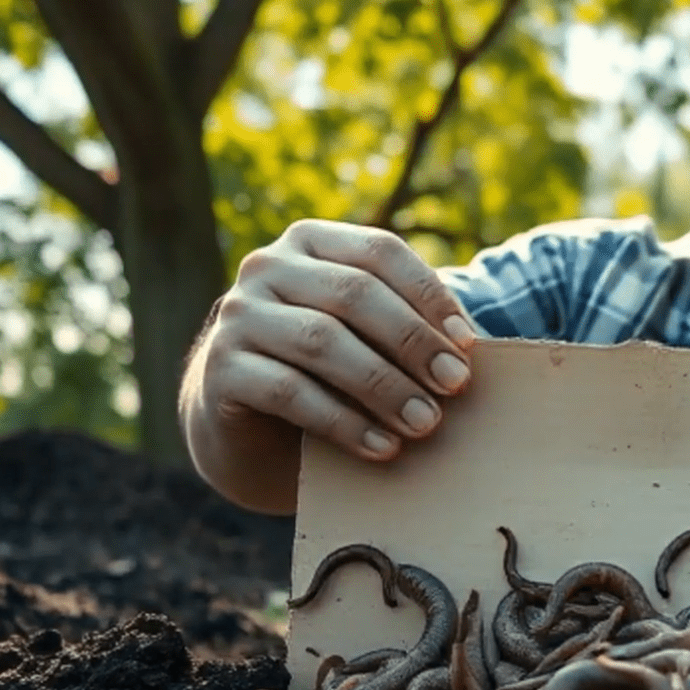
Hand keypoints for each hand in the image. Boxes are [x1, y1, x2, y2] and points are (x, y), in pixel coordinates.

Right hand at [196, 219, 477, 461]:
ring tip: (425, 422)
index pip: (380, 252)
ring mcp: (238, 315)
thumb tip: (469, 349)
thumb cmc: (329, 372)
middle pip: (354, 294)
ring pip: (321, 341)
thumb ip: (407, 328)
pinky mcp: (220, 368)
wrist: (249, 427)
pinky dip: (344, 421)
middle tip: (455, 385)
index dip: (429, 295)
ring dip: (383, 385)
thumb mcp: (368, 339)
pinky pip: (289, 392)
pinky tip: (382, 447)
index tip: (468, 344)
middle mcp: (267, 267)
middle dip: (413, 341)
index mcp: (311, 242)